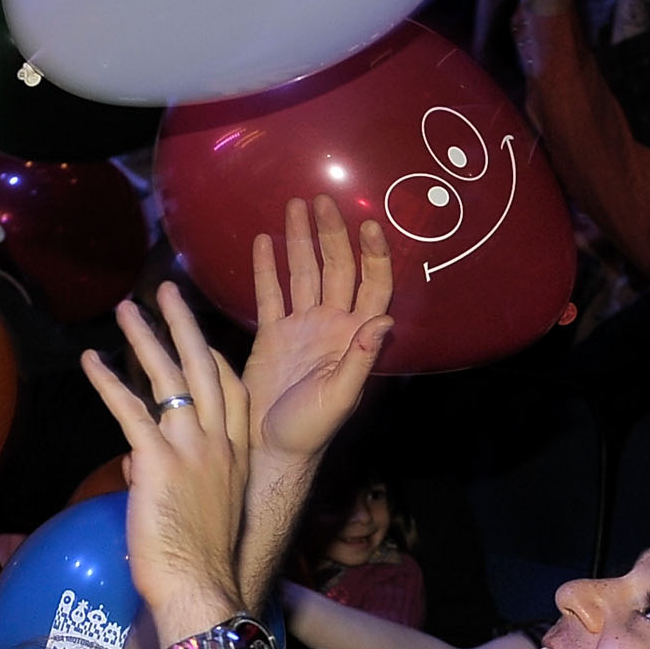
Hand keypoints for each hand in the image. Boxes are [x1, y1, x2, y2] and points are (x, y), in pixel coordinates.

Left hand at [80, 283, 251, 631]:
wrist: (200, 587)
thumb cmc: (199, 564)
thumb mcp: (200, 513)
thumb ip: (169, 478)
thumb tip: (133, 464)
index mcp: (237, 458)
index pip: (232, 393)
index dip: (216, 360)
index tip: (202, 339)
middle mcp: (220, 444)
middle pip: (205, 368)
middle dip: (184, 324)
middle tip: (167, 290)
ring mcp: (192, 449)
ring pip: (169, 378)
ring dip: (145, 338)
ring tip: (126, 308)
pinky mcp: (157, 460)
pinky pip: (130, 410)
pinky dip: (107, 382)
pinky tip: (91, 360)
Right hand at [245, 195, 395, 468]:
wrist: (272, 448)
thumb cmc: (311, 430)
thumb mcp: (340, 396)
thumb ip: (360, 358)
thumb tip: (383, 321)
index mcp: (355, 337)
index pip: (372, 286)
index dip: (373, 256)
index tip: (368, 224)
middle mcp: (332, 325)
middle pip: (337, 269)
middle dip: (332, 234)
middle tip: (323, 200)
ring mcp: (302, 327)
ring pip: (304, 273)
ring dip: (302, 240)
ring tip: (296, 205)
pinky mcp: (272, 334)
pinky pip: (271, 294)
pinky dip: (268, 268)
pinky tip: (266, 240)